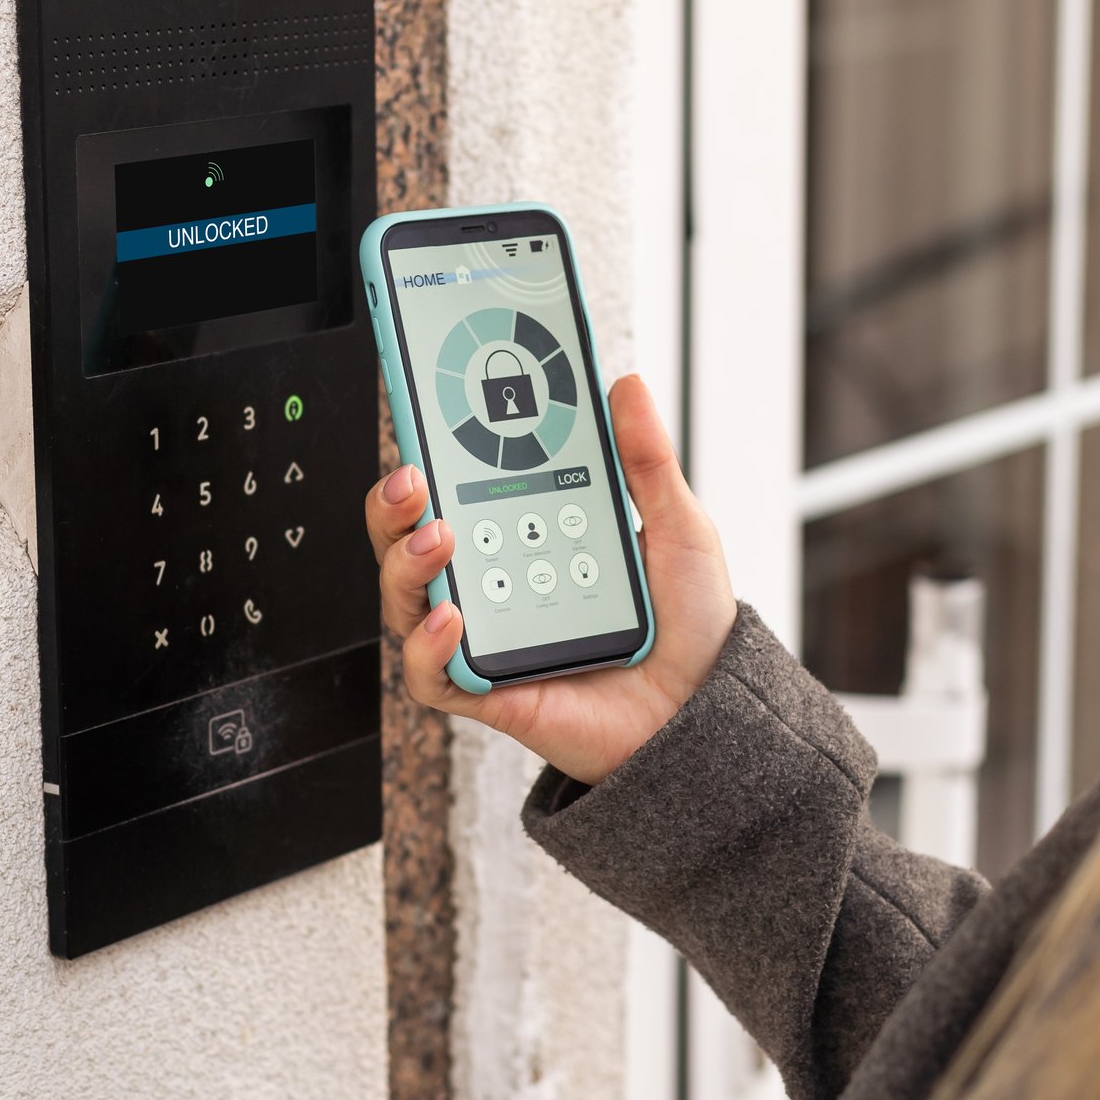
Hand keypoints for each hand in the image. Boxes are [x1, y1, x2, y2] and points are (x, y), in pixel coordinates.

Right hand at [366, 374, 735, 785]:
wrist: (706, 713)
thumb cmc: (689, 628)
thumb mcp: (677, 530)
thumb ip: (647, 462)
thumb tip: (624, 387)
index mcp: (529, 535)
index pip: (460, 487)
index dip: (431, 449)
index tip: (428, 407)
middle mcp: (496, 582)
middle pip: (411, 537)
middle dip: (394, 502)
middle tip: (414, 474)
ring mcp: (488, 635)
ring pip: (405, 597)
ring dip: (405, 560)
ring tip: (438, 534)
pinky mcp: (488, 691)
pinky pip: (430, 674)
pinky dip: (427, 645)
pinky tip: (452, 615)